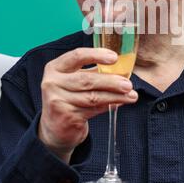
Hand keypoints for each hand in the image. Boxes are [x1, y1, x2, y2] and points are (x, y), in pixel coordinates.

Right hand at [39, 48, 137, 162]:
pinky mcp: (66, 117)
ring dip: (115, 96)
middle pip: (86, 80)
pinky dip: (109, 105)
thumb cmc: (69, 97)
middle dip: (111, 81)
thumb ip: (93, 71)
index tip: (115, 57)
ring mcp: (58, 101)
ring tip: (131, 95)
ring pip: (92, 97)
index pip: (77, 56)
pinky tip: (120, 103)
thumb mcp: (74, 80)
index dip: (96, 55)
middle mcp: (52, 83)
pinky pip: (93, 109)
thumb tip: (121, 68)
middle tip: (128, 83)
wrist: (55, 127)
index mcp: (55, 67)